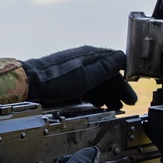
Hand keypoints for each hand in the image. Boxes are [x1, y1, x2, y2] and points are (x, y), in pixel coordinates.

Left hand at [21, 45, 137, 109]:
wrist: (31, 82)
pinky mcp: (67, 76)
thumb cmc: (57, 79)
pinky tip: (96, 103)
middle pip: (106, 74)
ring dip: (107, 94)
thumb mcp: (87, 77)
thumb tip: (122, 57)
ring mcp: (75, 67)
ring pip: (96, 80)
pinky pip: (86, 84)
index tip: (131, 94)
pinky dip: (94, 94)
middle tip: (126, 103)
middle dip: (118, 90)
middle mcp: (85, 59)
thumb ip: (105, 69)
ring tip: (114, 106)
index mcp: (92, 55)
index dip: (125, 81)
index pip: (115, 65)